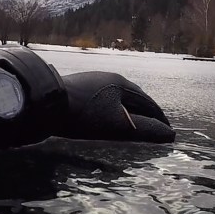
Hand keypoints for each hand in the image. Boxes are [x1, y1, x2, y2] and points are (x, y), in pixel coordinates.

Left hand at [56, 72, 174, 142]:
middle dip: (146, 113)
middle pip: (134, 97)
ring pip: (117, 98)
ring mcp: (92, 81)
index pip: (149, 103)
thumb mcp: (118, 126)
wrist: (45, 100)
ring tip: (132, 124)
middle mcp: (109, 78)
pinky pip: (103, 99)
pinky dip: (113, 110)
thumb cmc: (85, 114)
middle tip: (154, 128)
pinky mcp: (78, 88)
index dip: (160, 119)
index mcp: (122, 84)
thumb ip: (145, 130)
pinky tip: (106, 117)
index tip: (168, 131)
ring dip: (129, 111)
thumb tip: (170, 135)